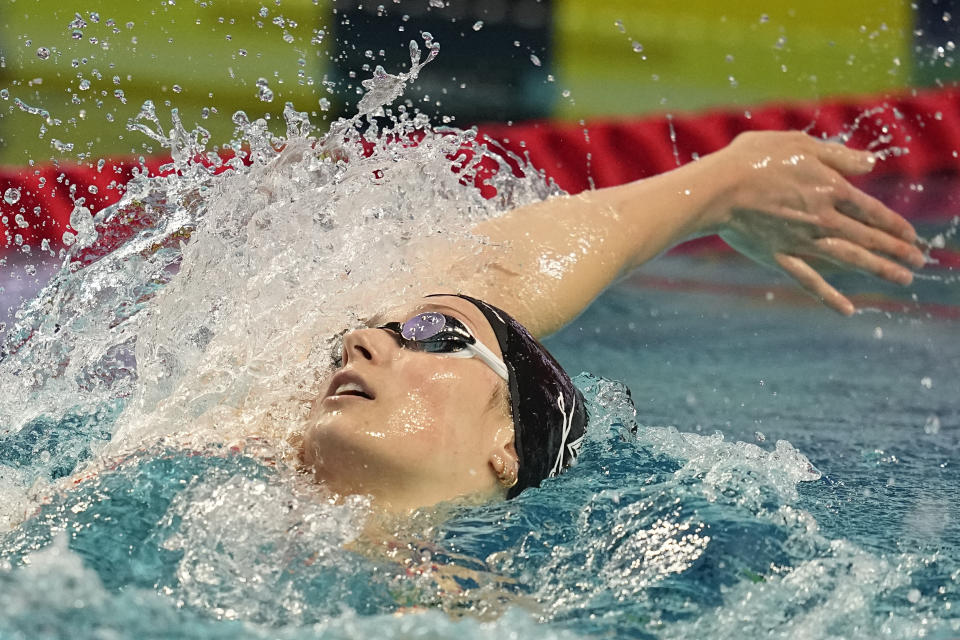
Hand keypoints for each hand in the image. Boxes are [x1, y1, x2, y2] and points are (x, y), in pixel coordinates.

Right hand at [704, 131, 924, 314]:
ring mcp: (802, 241)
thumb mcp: (801, 145)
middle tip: (918, 262)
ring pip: (849, 259)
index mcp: (831, 189)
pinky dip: (828, 297)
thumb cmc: (755, 159)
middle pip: (868, 238)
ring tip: (902, 280)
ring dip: (879, 270)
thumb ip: (838, 156)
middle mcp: (823, 219)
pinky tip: (847, 310)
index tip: (912, 236)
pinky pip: (809, 280)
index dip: (895, 224)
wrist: (719, 189)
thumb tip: (871, 164)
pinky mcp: (779, 256)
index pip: (873, 211)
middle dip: (897, 250)